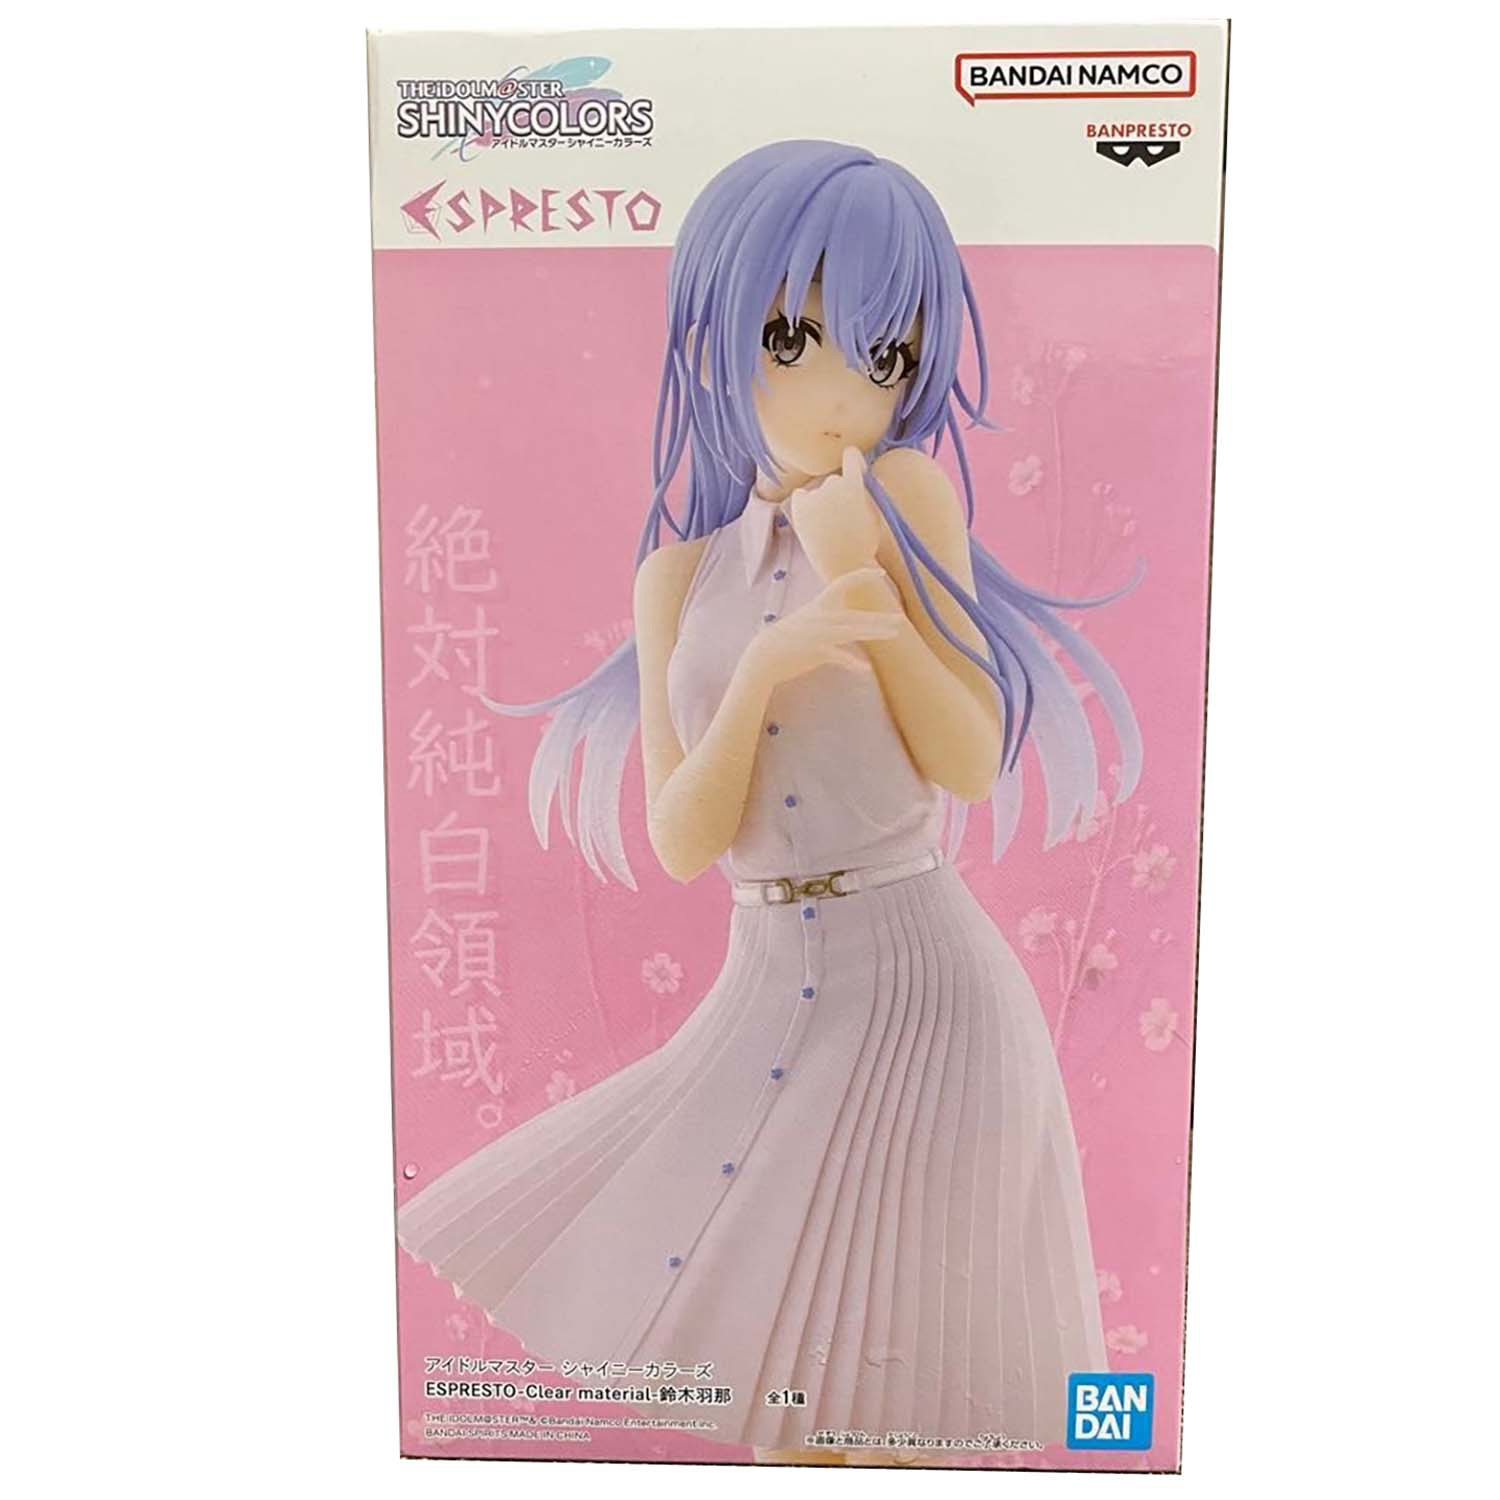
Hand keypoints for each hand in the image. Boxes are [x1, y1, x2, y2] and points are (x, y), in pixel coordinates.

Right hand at [738, 567, 903, 691]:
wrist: (766, 653)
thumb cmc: (790, 638)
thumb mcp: (810, 619)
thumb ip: (830, 616)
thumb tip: (848, 618)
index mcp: (820, 605)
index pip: (843, 583)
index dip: (861, 576)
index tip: (880, 572)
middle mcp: (822, 616)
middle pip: (857, 615)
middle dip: (880, 618)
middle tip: (900, 620)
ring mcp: (820, 633)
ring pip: (853, 630)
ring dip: (875, 631)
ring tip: (894, 634)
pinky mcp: (816, 650)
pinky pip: (839, 656)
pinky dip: (853, 663)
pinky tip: (866, 669)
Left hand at [789, 446, 882, 583]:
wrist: (846, 566)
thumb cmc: (864, 545)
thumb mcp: (875, 515)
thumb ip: (869, 493)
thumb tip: (867, 478)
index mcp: (855, 484)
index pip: (851, 456)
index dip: (853, 461)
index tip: (852, 465)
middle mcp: (834, 484)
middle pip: (835, 481)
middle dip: (839, 492)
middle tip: (842, 516)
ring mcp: (815, 495)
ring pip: (819, 491)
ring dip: (822, 501)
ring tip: (828, 526)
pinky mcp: (800, 507)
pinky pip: (801, 497)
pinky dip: (804, 504)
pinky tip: (811, 520)